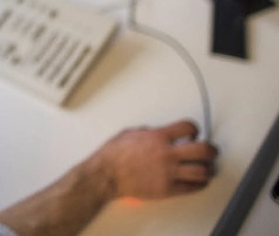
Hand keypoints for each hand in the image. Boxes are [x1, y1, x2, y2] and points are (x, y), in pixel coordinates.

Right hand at [96, 120, 218, 199]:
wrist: (107, 175)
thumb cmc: (115, 154)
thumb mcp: (132, 133)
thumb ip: (150, 132)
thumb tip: (160, 132)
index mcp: (158, 137)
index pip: (188, 127)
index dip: (194, 129)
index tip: (193, 133)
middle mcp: (166, 154)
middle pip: (202, 150)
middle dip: (211, 150)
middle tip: (210, 151)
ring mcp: (168, 173)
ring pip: (202, 171)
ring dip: (208, 169)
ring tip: (206, 167)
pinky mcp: (167, 189)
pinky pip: (192, 188)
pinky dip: (199, 184)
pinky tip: (197, 181)